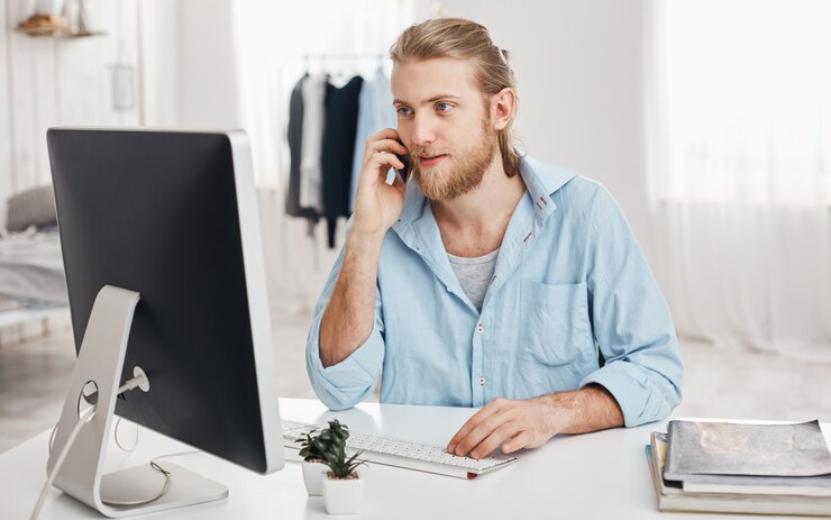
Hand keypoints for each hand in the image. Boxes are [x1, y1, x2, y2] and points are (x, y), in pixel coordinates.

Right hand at [352, 128, 409, 237]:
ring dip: (390, 143)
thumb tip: (412, 165)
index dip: (396, 140)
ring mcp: (367, 172)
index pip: (383, 145)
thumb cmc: (384, 213)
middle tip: (406, 144)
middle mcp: (370, 167)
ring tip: (403, 152)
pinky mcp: (365, 179)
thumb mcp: (399, 190)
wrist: (375, 229)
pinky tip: (400, 166)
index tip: (411, 147)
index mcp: (377, 169)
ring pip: (372, 143)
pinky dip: (389, 158)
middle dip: (391, 135)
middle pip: (375, 138)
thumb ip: (403, 177)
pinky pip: (375, 159)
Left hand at [446, 397, 564, 459]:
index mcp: (497, 406)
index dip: (462, 434)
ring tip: (475, 455)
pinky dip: (512, 444)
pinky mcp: (531, 432)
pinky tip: (504, 450)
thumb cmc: (520, 414)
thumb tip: (465, 440)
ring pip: (500, 432)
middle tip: (460, 452)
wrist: (547, 412)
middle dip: (470, 440)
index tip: (453, 445)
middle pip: (485, 426)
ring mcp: (520, 421)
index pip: (475, 420)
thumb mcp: (501, 411)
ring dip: (486, 445)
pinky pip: (520, 438)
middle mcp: (507, 412)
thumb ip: (486, 423)